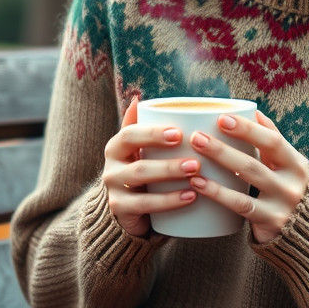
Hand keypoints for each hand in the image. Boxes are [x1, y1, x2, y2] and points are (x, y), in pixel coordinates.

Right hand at [103, 97, 202, 237]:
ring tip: (197, 177)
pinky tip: (190, 197)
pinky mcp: (119, 209)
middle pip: (138, 164)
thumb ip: (144, 124)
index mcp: (117, 146)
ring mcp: (114, 189)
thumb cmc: (143, 168)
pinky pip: (144, 206)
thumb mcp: (142, 147)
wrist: (127, 206)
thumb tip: (138, 97)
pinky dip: (169, 201)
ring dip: (171, 180)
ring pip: (141, 184)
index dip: (153, 134)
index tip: (180, 133)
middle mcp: (111, 167)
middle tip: (197, 163)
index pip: (130, 134)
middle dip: (169, 164)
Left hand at [188, 110, 308, 244]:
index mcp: (297, 164)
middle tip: (197, 136)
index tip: (222, 118)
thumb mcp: (290, 167)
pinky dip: (218, 193)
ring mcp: (283, 203)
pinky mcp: (271, 222)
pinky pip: (240, 204)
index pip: (272, 140)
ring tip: (194, 155)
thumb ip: (273, 143)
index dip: (247, 128)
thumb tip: (254, 112)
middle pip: (254, 160)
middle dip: (223, 147)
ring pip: (247, 179)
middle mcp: (293, 182)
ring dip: (219, 164)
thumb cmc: (290, 192)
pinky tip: (198, 183)